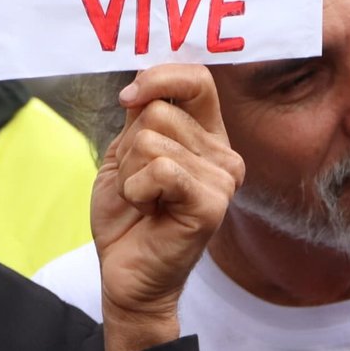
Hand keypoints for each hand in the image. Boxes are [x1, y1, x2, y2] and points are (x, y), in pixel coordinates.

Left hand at [92, 63, 243, 350]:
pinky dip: (136, 189)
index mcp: (207, 135)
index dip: (159, 77)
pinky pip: (159, 169)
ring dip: (129, 173)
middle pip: (159, 110)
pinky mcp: (212, 204)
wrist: (125, 274)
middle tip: (138, 184)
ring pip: (151, 139)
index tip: (128, 98)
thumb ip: (142, 114)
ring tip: (144, 201)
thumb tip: (142, 76)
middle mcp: (224, 153)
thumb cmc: (128, 215)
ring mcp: (223, 179)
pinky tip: (149, 211)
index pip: (197, 79)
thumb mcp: (127, 152)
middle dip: (129, 147)